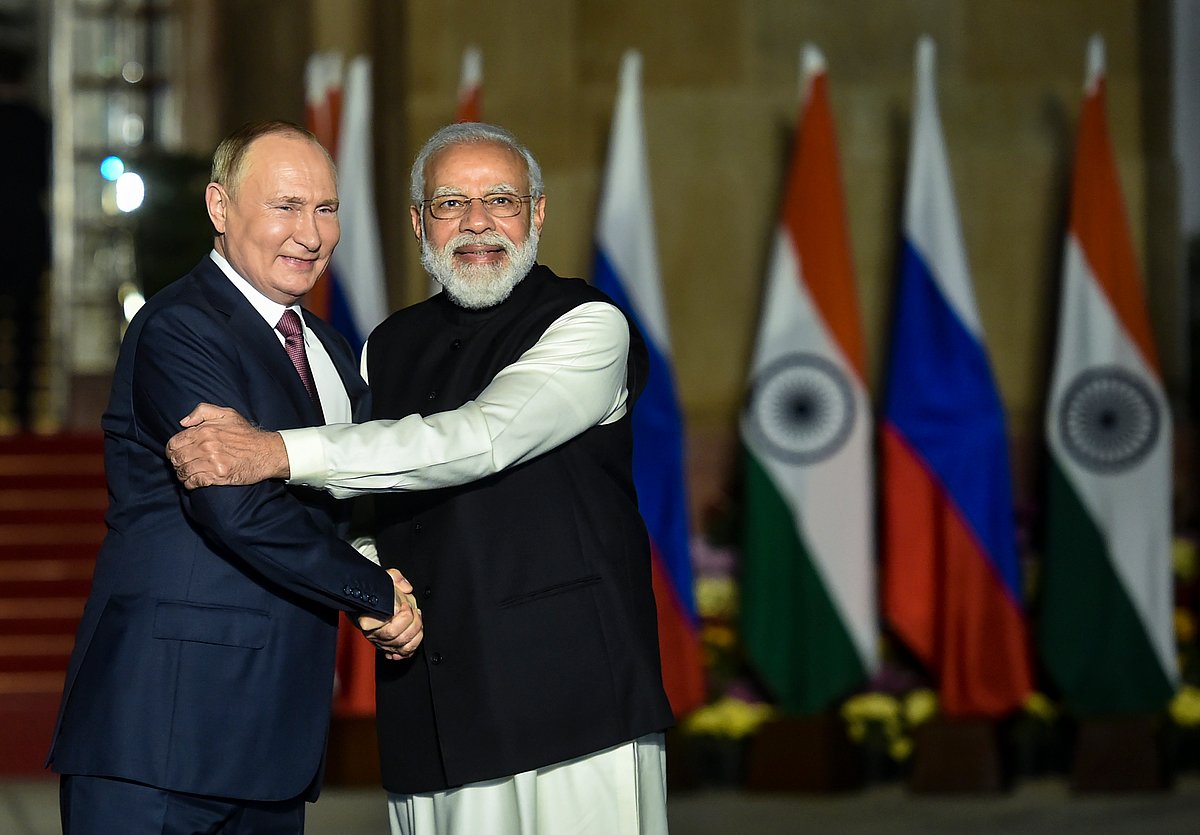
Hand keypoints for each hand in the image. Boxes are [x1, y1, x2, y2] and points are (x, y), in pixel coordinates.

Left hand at [166, 403, 289, 488]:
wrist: (266, 452)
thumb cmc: (246, 434)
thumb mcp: (227, 414)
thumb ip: (203, 411)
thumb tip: (183, 422)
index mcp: (204, 431)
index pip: (174, 443)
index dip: (172, 450)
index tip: (176, 454)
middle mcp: (205, 446)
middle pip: (177, 459)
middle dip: (176, 463)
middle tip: (182, 465)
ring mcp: (211, 462)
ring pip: (183, 471)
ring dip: (182, 475)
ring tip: (186, 474)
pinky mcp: (217, 475)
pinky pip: (194, 482)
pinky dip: (190, 484)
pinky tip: (193, 482)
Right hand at [358, 569, 423, 660]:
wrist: (370, 600)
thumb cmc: (377, 591)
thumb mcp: (384, 578)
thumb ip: (396, 578)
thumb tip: (406, 588)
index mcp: (368, 618)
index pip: (384, 625)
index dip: (401, 616)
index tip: (404, 605)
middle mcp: (373, 633)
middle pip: (395, 635)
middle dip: (411, 622)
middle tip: (412, 609)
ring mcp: (381, 641)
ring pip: (402, 645)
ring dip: (415, 631)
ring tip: (416, 618)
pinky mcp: (389, 647)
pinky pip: (403, 653)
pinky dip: (413, 645)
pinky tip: (415, 634)